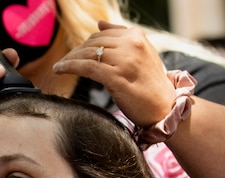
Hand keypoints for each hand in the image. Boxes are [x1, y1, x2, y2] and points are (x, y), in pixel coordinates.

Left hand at [53, 21, 174, 127]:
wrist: (165, 107)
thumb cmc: (151, 84)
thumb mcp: (140, 54)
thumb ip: (121, 37)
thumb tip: (100, 23)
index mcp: (136, 36)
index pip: (102, 34)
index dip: (85, 44)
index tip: (74, 53)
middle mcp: (131, 44)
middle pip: (93, 43)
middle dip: (75, 52)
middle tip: (64, 62)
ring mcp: (125, 60)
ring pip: (87, 54)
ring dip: (69, 59)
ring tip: (59, 67)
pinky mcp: (117, 77)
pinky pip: (87, 67)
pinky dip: (70, 67)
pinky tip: (60, 69)